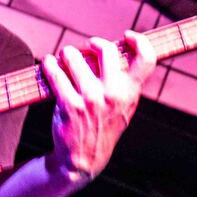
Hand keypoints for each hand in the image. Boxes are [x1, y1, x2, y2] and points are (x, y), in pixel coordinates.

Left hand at [41, 31, 155, 183]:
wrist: (82, 161)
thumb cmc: (101, 127)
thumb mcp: (123, 108)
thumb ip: (124, 83)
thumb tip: (113, 51)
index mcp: (131, 93)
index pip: (147, 59)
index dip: (139, 41)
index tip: (127, 36)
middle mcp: (114, 94)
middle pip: (106, 49)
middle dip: (92, 43)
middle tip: (85, 48)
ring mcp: (92, 99)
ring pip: (74, 56)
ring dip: (66, 53)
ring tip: (62, 58)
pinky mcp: (70, 105)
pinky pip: (56, 73)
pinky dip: (49, 65)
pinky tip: (48, 64)